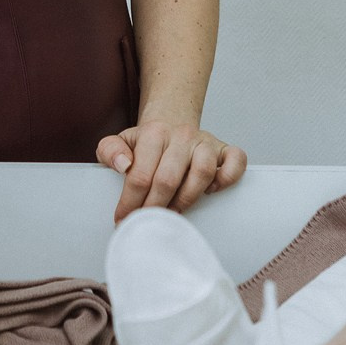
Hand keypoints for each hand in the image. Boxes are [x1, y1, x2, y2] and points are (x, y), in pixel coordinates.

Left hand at [99, 120, 245, 218]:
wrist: (171, 122)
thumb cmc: (147, 141)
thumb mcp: (120, 141)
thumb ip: (110, 151)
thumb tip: (123, 165)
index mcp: (153, 133)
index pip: (140, 175)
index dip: (130, 202)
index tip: (124, 219)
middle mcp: (182, 135)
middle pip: (168, 179)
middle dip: (154, 207)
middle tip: (147, 222)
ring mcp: (205, 142)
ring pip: (202, 173)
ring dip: (186, 199)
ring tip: (173, 211)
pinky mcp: (224, 148)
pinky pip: (235, 162)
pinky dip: (226, 179)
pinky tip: (210, 191)